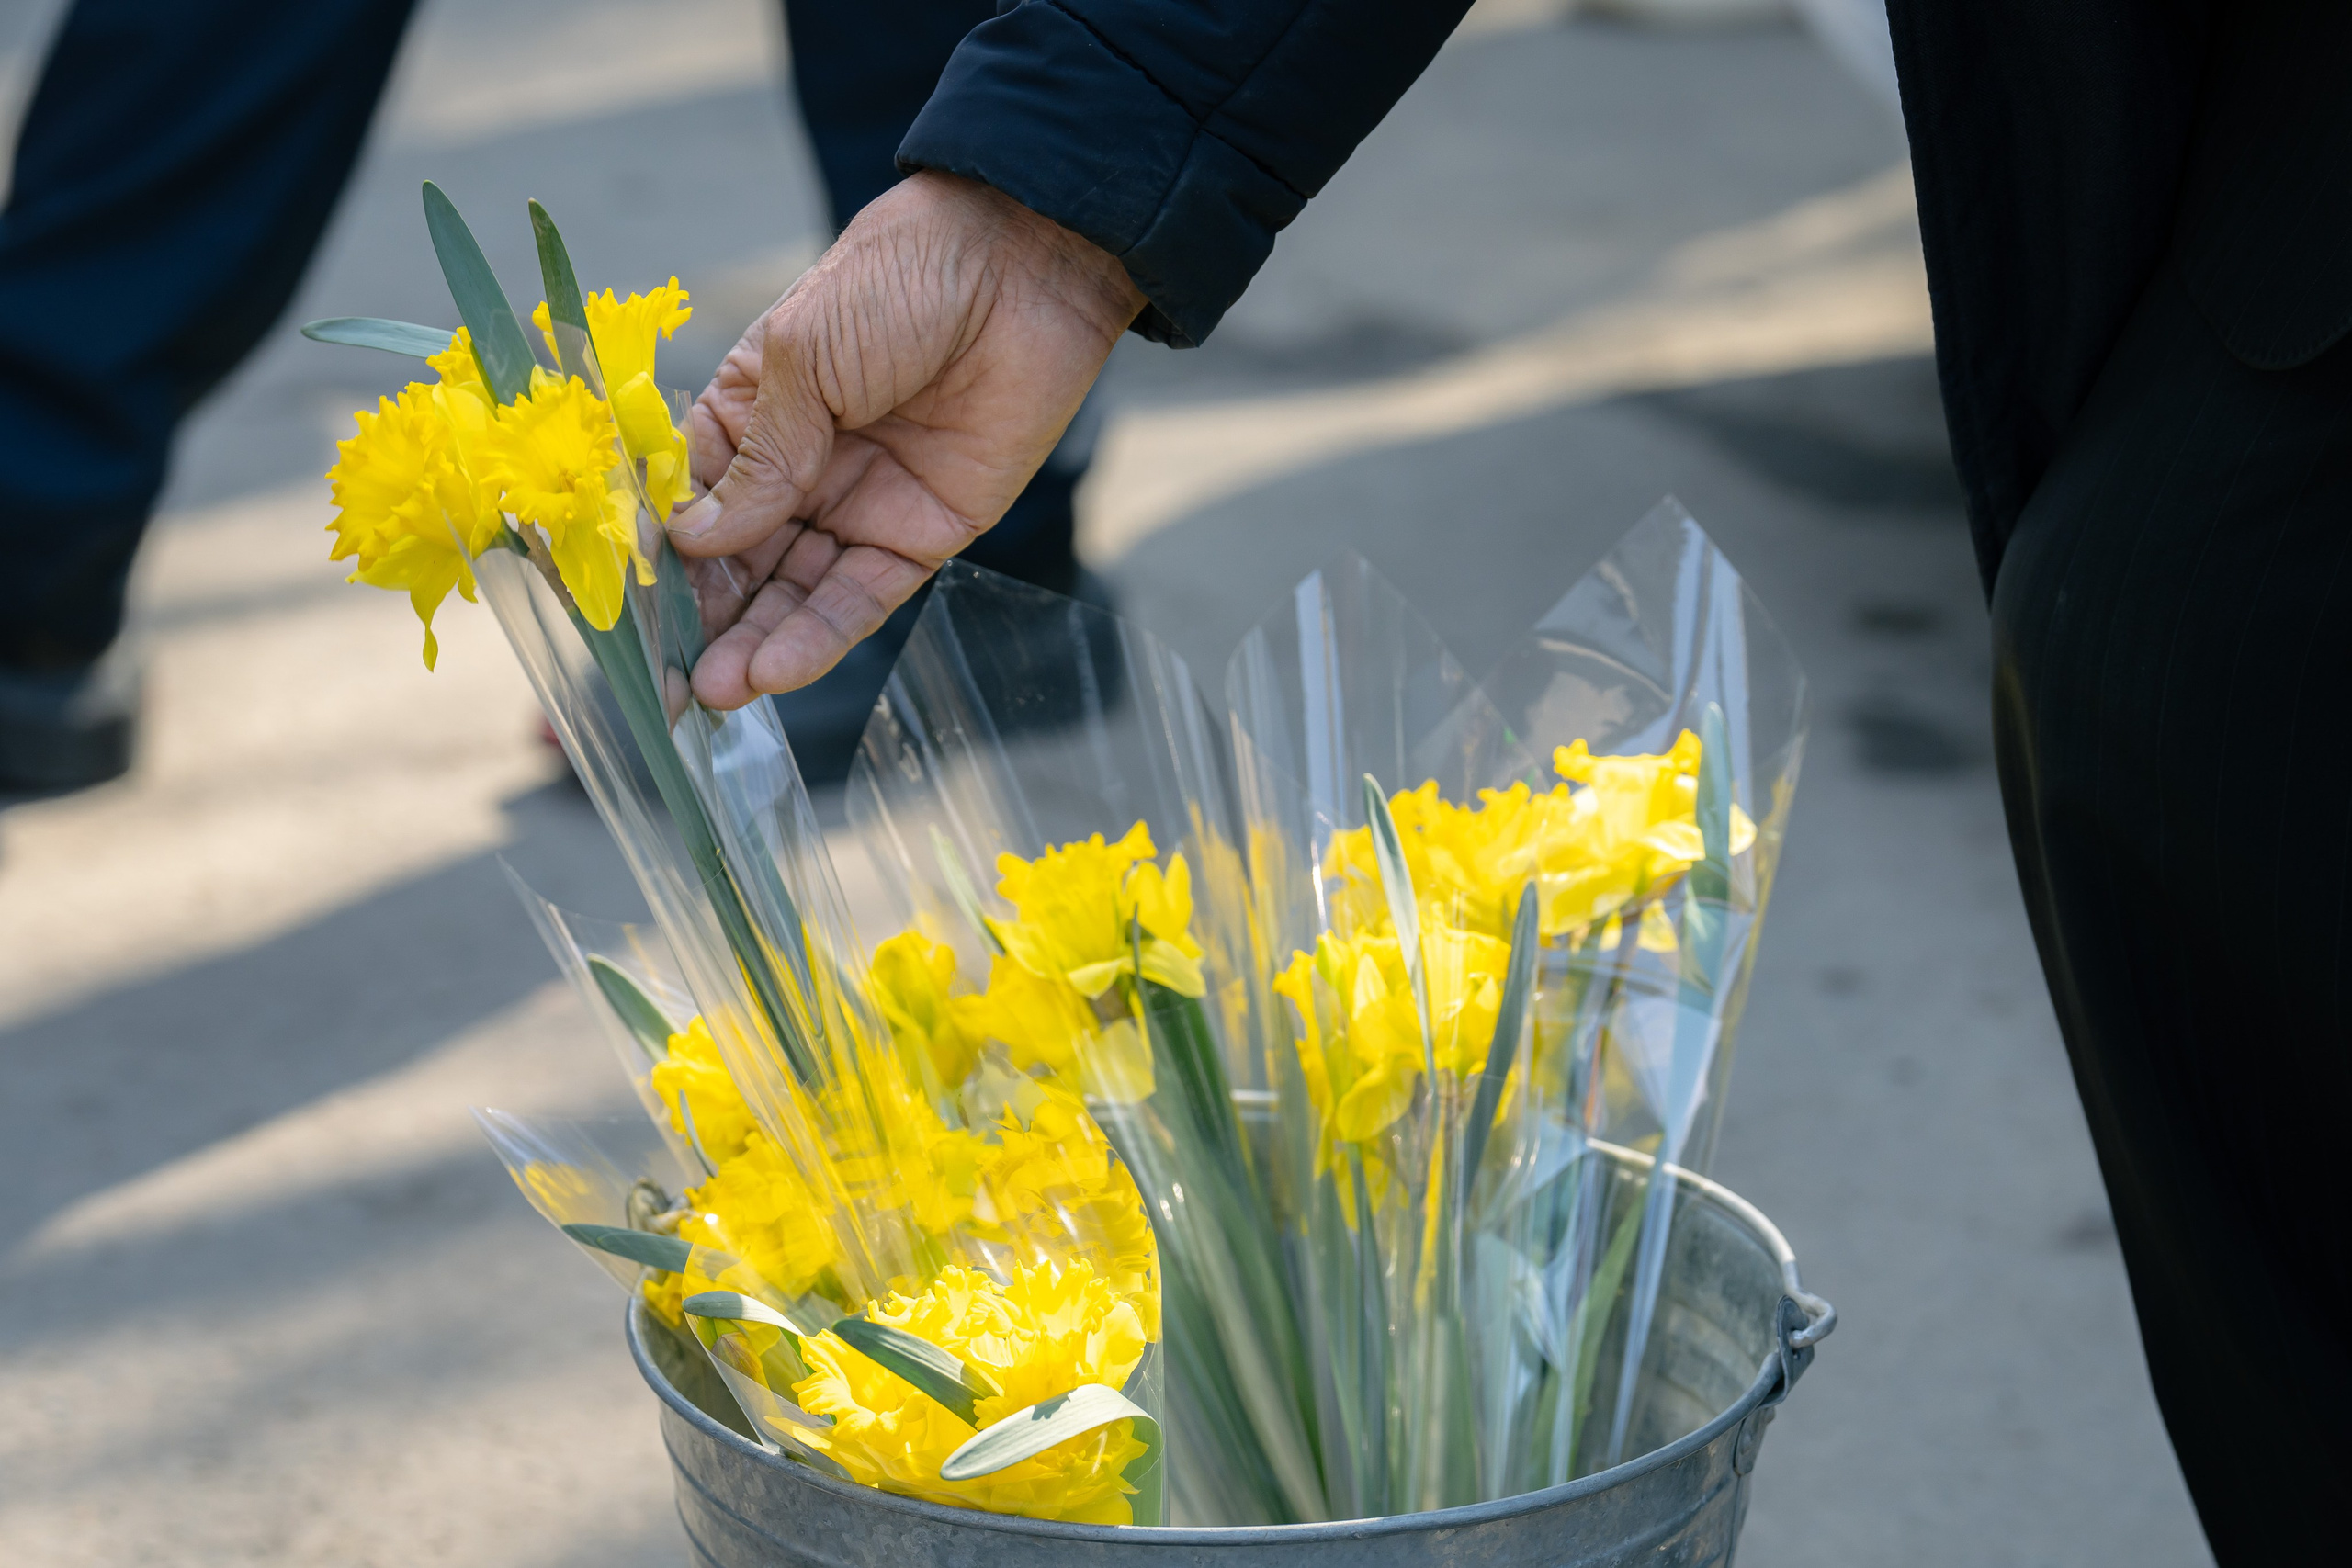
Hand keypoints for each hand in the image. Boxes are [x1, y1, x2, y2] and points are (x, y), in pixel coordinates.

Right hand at [670, 172, 1144, 708]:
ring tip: (713, 692)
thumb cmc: (896, 282)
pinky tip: (775, 670)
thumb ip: (758, 459)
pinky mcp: (920, 535)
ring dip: (752, 644)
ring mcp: (857, 506)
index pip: (686, 502)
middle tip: (663, 685)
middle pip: (735, 564)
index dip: (655, 558)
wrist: (1019, 267)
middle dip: (699, 624)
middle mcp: (796, 470)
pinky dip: (818, 637)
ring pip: (792, 595)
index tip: (619, 616)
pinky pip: (860, 598)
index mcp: (749, 415)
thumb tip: (691, 542)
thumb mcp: (803, 359)